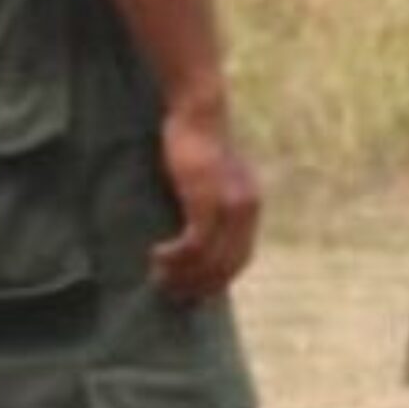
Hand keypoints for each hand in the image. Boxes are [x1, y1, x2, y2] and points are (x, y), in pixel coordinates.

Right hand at [148, 100, 261, 302]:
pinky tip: (157, 256)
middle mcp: (247, 211)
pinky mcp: (208, 200)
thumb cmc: (196, 143)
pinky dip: (176, 256)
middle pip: (227, 266)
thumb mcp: (209, 179)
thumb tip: (192, 232)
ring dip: (183, 275)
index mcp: (251, 208)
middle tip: (171, 294)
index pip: (239, 259)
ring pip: (209, 259)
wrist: (199, 113)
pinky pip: (195, 243)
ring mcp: (230, 207)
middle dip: (198, 285)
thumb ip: (209, 203)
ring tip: (159, 279)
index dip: (216, 281)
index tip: (192, 292)